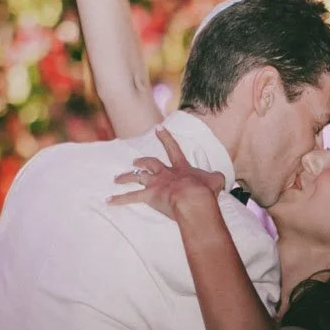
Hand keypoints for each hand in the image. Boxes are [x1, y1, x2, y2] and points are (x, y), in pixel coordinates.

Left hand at [108, 128, 224, 218]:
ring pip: (137, 177)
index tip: (160, 128)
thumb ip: (216, 177)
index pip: (173, 150)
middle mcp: (166, 173)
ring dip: (126, 177)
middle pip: (150, 163)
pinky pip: (131, 198)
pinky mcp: (149, 196)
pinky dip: (119, 199)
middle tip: (134, 160)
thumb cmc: (205, 190)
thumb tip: (220, 179)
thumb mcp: (216, 180)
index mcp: (181, 168)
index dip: (166, 139)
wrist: (194, 198)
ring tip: (117, 178)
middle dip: (142, 161)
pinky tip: (109, 201)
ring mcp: (156, 183)